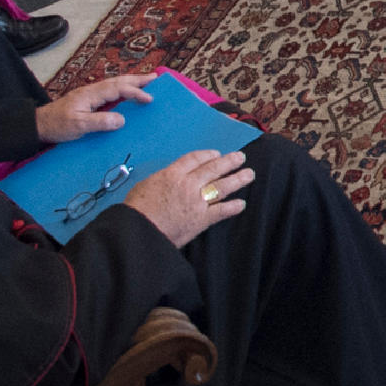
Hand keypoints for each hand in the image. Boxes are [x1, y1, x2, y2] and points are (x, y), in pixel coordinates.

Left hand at [32, 70, 158, 143]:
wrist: (38, 125)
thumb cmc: (57, 125)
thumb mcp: (78, 126)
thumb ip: (100, 121)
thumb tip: (122, 119)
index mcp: (91, 94)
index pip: (118, 89)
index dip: (135, 92)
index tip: (149, 99)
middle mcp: (92, 91)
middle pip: (118, 81)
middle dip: (137, 79)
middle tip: (156, 78)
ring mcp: (89, 94)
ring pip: (114, 84)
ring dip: (131, 82)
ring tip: (146, 81)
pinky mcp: (87, 100)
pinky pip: (110, 91)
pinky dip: (122, 88)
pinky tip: (126, 92)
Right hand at [127, 148, 254, 246]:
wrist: (139, 232)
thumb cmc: (136, 210)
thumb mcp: (145, 185)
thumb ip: (162, 180)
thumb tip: (170, 179)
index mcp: (172, 174)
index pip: (195, 159)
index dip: (208, 155)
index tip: (216, 154)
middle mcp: (188, 184)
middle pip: (213, 169)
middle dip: (229, 161)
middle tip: (241, 157)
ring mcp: (197, 202)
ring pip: (222, 186)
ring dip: (238, 179)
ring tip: (249, 174)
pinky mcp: (201, 220)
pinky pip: (221, 211)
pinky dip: (233, 207)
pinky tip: (241, 204)